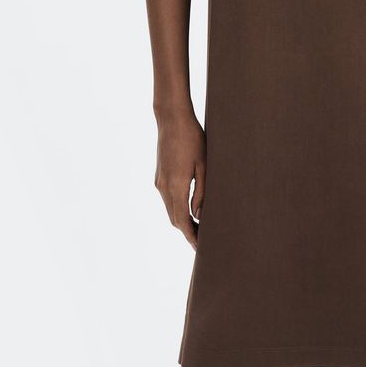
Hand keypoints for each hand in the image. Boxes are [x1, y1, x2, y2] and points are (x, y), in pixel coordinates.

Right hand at [154, 110, 205, 250]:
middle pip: (175, 220)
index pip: (182, 221)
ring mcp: (159, 181)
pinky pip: (168, 199)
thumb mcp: (203, 164)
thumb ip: (202, 191)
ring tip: (201, 227)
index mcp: (176, 185)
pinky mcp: (159, 176)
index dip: (192, 237)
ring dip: (183, 221)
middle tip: (206, 240)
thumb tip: (200, 215)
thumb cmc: (193, 137)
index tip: (202, 248)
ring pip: (170, 210)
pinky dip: (178, 209)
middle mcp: (164, 187)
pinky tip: (191, 209)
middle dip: (188, 232)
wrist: (171, 118)